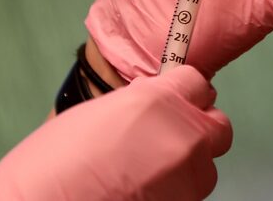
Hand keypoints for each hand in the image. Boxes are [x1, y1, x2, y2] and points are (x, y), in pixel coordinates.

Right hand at [0, 66, 231, 200]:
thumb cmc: (53, 164)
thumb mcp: (98, 112)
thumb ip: (140, 104)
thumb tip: (157, 106)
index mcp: (157, 102)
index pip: (198, 83)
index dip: (185, 92)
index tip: (177, 99)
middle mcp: (182, 136)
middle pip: (218, 125)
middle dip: (199, 127)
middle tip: (171, 135)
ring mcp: (187, 177)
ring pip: (207, 163)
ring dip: (188, 163)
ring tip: (149, 170)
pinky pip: (192, 191)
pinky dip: (175, 189)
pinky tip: (144, 189)